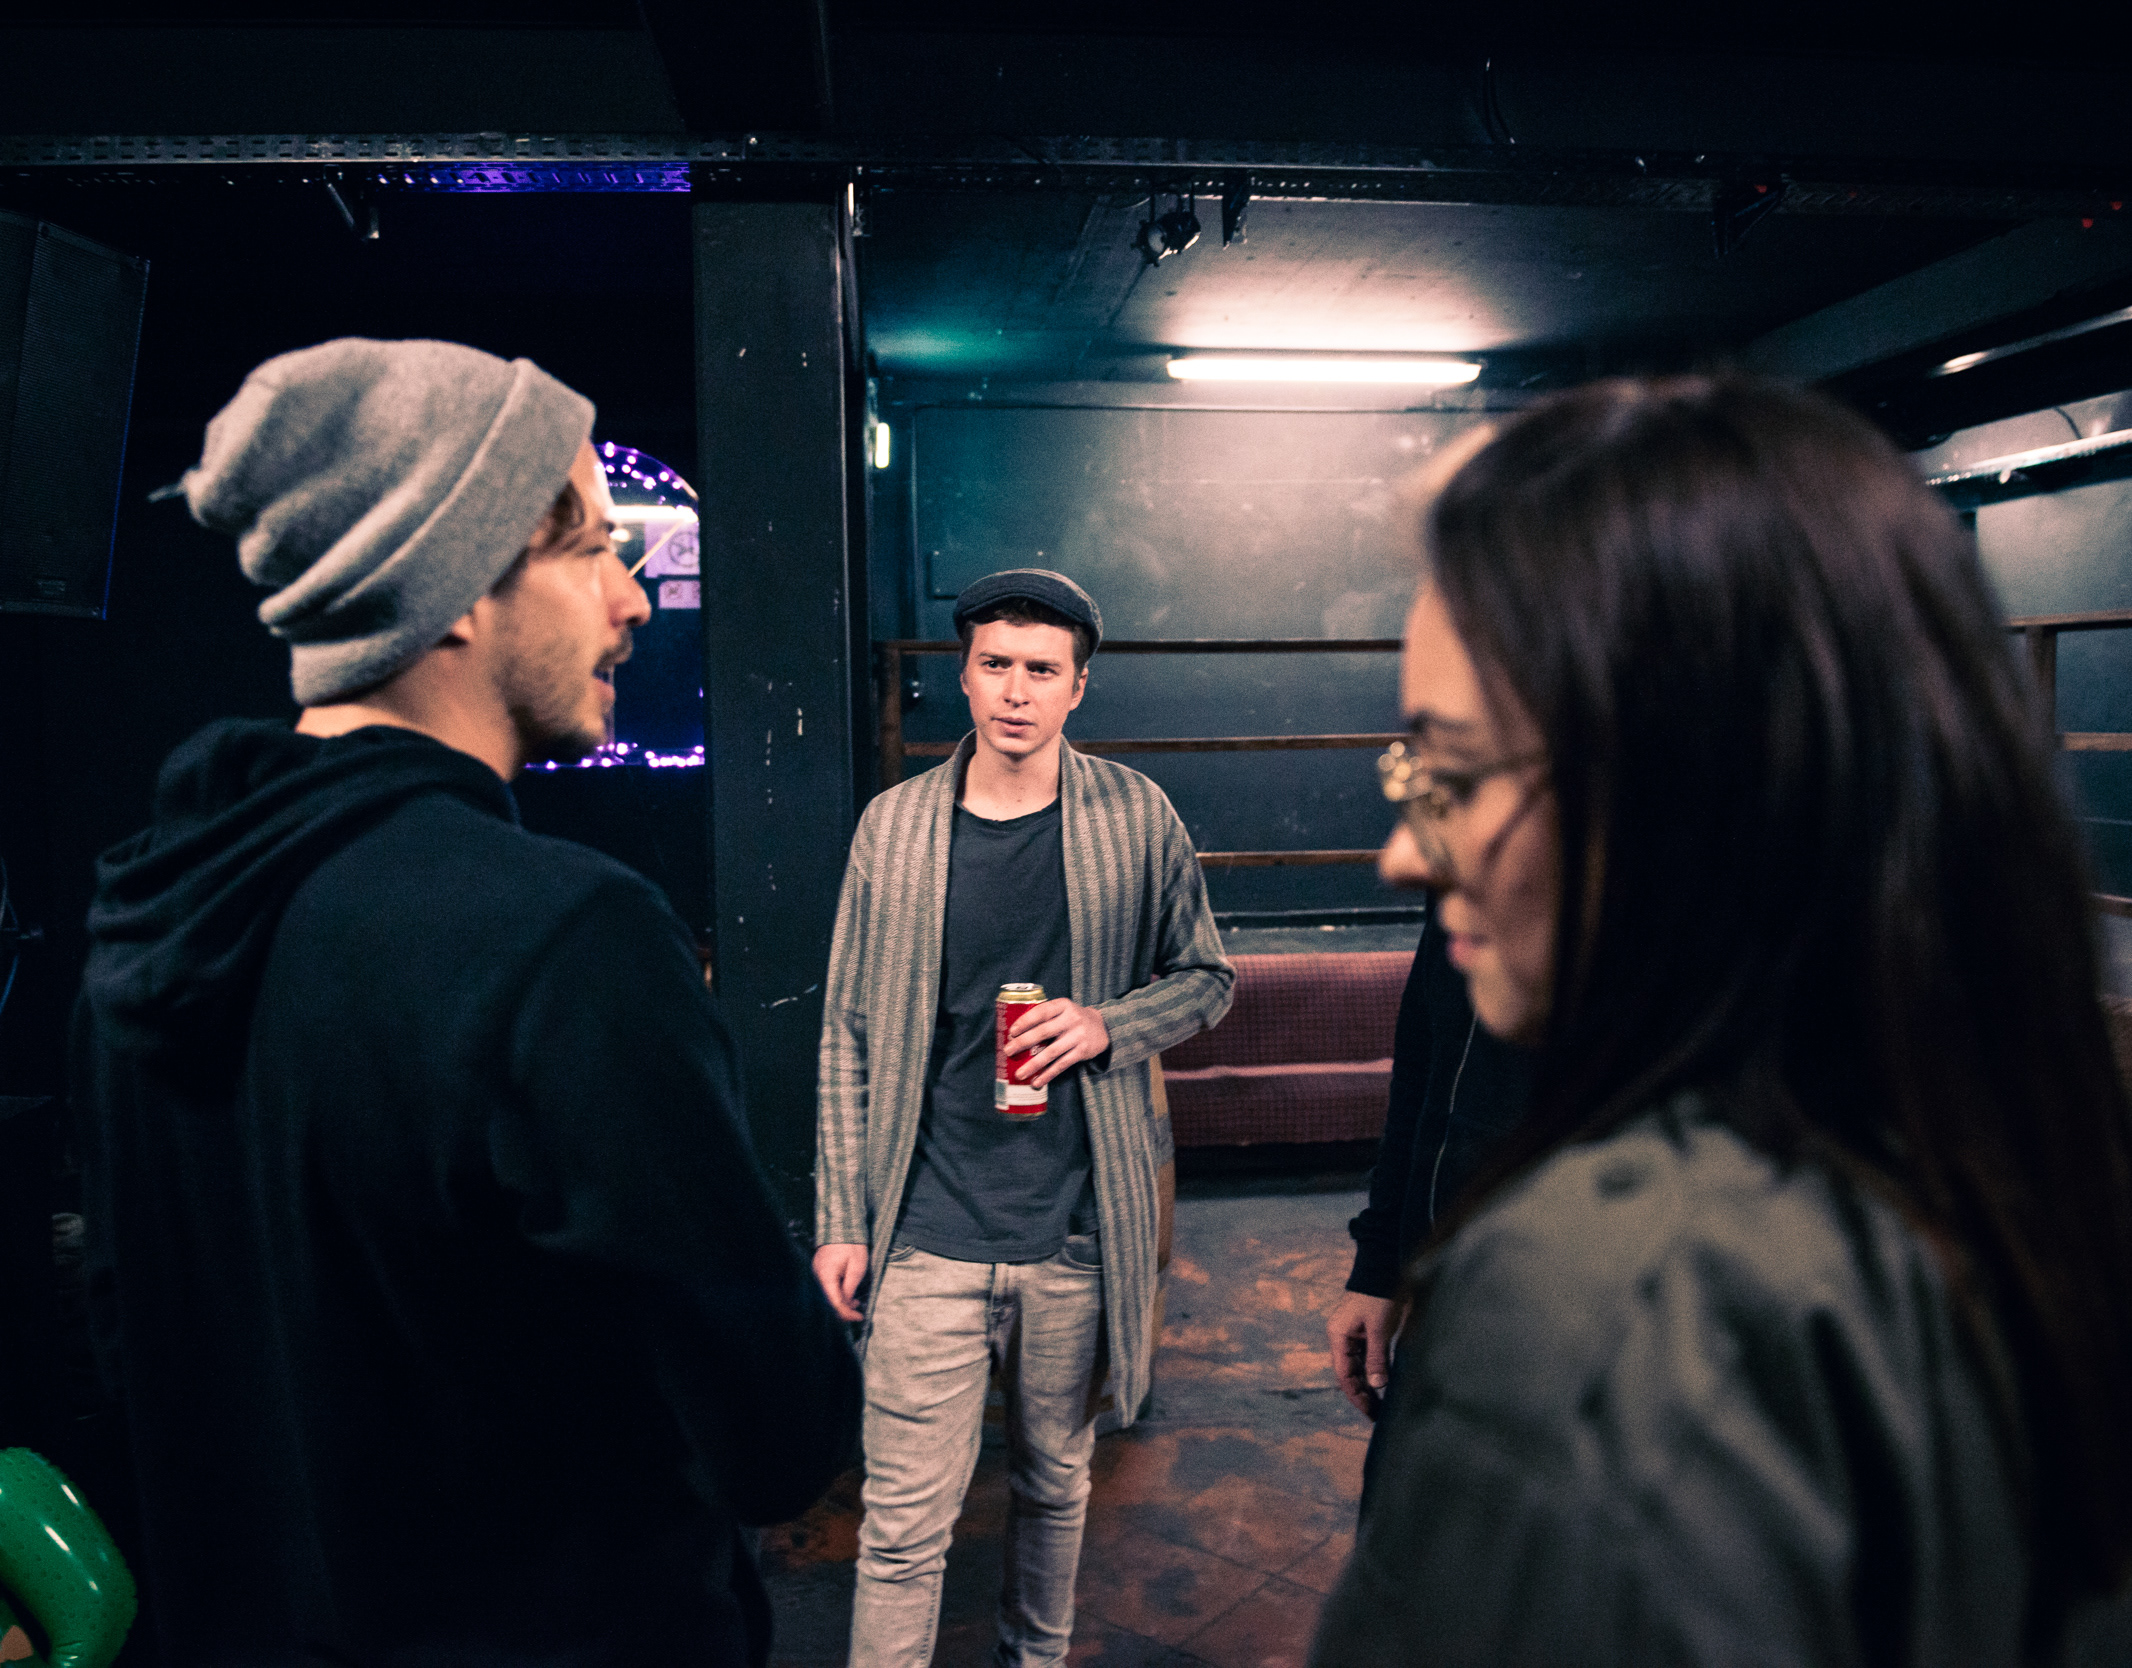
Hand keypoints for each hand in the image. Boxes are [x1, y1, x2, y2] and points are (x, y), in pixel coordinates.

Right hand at [813, 1243, 868, 1321]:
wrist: (842, 1226)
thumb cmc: (852, 1245)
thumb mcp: (857, 1267)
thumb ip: (850, 1288)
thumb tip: (846, 1304)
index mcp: (826, 1276)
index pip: (834, 1303)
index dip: (846, 1314)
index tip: (859, 1317)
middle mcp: (817, 1276)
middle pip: (828, 1302)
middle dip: (843, 1310)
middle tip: (858, 1312)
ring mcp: (816, 1273)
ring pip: (826, 1296)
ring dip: (841, 1303)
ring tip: (856, 1302)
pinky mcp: (819, 1271)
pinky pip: (825, 1288)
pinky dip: (836, 1294)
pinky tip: (847, 1294)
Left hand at [1007, 998, 1111, 1086]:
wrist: (1103, 1027)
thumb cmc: (1072, 1019)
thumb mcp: (1062, 1010)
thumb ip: (1045, 1016)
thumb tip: (1015, 1034)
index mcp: (1063, 1005)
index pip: (1041, 1011)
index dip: (1025, 1021)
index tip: (1012, 1032)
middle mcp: (1071, 1019)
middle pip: (1044, 1032)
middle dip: (1023, 1042)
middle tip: (1008, 1051)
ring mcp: (1078, 1036)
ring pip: (1051, 1052)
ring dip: (1033, 1064)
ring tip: (1019, 1074)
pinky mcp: (1082, 1052)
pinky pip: (1062, 1065)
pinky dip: (1048, 1074)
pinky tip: (1037, 1082)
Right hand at [1327, 1291, 1404, 1418]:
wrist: (1382, 1266)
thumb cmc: (1378, 1294)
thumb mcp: (1379, 1328)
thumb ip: (1377, 1357)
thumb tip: (1377, 1385)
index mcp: (1338, 1336)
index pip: (1344, 1374)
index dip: (1356, 1396)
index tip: (1369, 1413)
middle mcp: (1342, 1337)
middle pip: (1350, 1373)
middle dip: (1362, 1395)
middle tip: (1377, 1416)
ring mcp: (1354, 1334)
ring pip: (1359, 1367)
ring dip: (1369, 1386)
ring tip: (1381, 1406)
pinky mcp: (1366, 1332)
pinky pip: (1368, 1358)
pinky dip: (1375, 1372)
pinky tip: (1384, 1385)